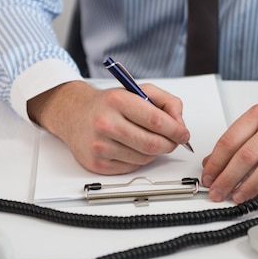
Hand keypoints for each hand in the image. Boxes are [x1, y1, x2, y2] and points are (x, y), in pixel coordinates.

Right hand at [27, 81, 190, 174]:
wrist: (73, 113)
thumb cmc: (109, 104)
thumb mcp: (138, 91)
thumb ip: (166, 102)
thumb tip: (180, 124)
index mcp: (117, 101)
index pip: (156, 121)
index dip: (176, 130)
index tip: (183, 133)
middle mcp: (105, 123)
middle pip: (152, 144)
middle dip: (170, 144)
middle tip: (174, 141)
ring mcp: (99, 146)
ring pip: (144, 158)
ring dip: (155, 152)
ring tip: (149, 140)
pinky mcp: (96, 163)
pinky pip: (132, 167)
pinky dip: (139, 160)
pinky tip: (132, 147)